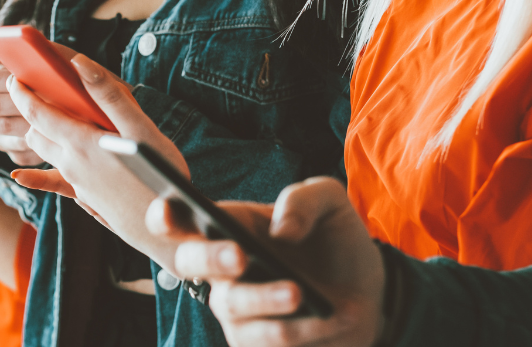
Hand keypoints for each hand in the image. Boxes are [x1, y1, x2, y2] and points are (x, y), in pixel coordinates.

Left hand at [9, 53, 187, 266]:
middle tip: (26, 92)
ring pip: (46, 155)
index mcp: (82, 144)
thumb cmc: (161, 175)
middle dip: (28, 112)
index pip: (39, 114)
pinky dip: (36, 175)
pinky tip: (22, 175)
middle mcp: (72, 165)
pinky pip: (55, 182)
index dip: (23, 93)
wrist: (170, 231)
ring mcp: (78, 185)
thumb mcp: (140, 129)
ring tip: (37, 117)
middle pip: (36, 134)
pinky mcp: (88, 198)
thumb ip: (108, 96)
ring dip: (37, 135)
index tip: (13, 77)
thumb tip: (79, 63)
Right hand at [145, 177, 386, 346]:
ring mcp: (235, 310)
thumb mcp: (330, 203)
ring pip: (231, 307)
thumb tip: (281, 231)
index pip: (180, 219)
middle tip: (240, 254)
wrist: (367, 293)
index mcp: (229, 226)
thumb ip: (303, 199)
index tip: (169, 209)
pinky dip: (295, 330)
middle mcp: (222, 270)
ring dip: (264, 299)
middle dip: (211, 258)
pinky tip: (321, 320)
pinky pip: (262, 344)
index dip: (164, 215)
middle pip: (190, 262)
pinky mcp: (255, 345)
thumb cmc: (334, 241)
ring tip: (298, 293)